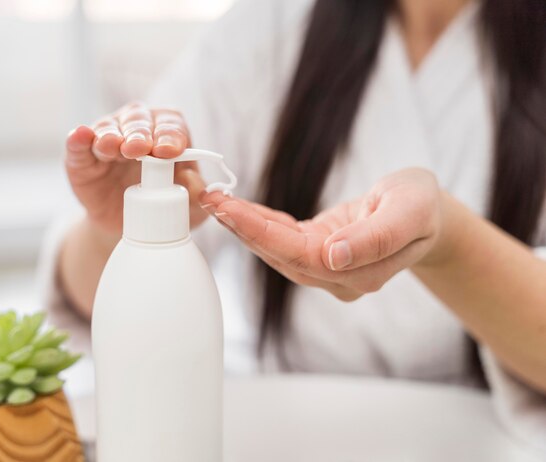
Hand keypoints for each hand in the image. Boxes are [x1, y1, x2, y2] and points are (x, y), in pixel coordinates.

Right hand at [65, 102, 207, 235]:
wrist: (131, 226)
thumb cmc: (165, 206)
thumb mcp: (190, 208)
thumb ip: (196, 194)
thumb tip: (190, 178)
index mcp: (167, 134)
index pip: (171, 125)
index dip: (170, 134)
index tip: (170, 150)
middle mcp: (137, 129)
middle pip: (138, 121)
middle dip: (140, 133)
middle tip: (140, 149)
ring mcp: (107, 141)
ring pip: (108, 128)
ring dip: (111, 135)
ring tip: (113, 146)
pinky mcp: (82, 159)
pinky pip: (78, 145)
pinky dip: (78, 139)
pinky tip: (80, 135)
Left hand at [200, 168, 445, 300]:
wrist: (426, 213)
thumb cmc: (422, 207)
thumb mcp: (410, 211)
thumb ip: (376, 238)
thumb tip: (333, 258)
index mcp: (361, 272)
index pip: (302, 256)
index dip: (263, 234)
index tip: (229, 210)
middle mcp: (339, 277)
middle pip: (282, 256)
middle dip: (243, 228)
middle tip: (209, 199)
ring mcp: (328, 267)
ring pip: (278, 249)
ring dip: (245, 226)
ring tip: (216, 201)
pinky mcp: (319, 250)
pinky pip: (284, 239)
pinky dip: (260, 222)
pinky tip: (237, 209)